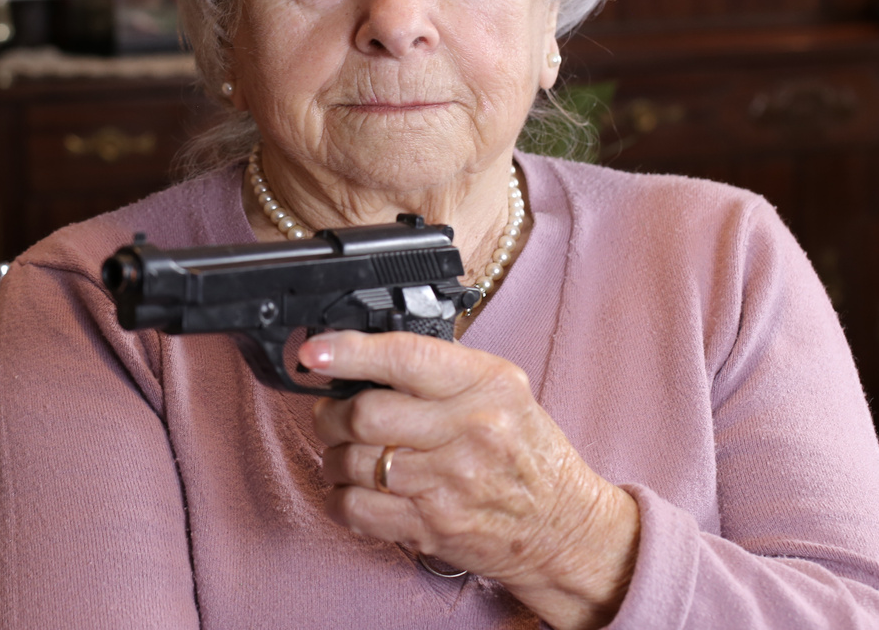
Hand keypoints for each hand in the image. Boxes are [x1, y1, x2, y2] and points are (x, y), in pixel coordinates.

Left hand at [300, 330, 638, 629]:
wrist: (564, 526)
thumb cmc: (527, 452)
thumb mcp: (502, 391)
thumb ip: (442, 369)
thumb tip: (363, 353)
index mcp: (486, 386)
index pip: (405, 358)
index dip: (349, 352)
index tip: (314, 352)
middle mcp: (469, 432)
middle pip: (365, 414)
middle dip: (331, 412)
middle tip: (333, 412)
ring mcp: (448, 485)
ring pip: (351, 462)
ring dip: (333, 455)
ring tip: (346, 451)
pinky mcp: (430, 528)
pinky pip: (355, 510)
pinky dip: (339, 496)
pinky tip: (352, 487)